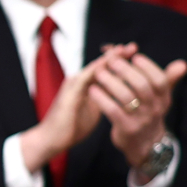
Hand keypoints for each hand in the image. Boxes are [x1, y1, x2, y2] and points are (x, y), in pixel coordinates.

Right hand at [17, 43, 128, 171]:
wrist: (50, 139)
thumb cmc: (71, 128)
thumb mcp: (93, 111)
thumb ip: (103, 100)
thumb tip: (119, 97)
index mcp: (85, 87)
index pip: (104, 71)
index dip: (119, 62)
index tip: (135, 55)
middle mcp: (78, 81)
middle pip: (101, 65)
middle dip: (117, 55)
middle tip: (134, 46)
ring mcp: (73, 84)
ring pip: (95, 67)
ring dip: (110, 58)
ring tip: (124, 49)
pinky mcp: (71, 91)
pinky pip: (87, 77)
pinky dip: (99, 68)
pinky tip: (110, 62)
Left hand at [86, 46, 186, 167]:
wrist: (145, 146)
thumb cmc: (149, 114)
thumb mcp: (161, 99)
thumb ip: (168, 80)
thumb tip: (183, 64)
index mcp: (164, 99)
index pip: (160, 80)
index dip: (148, 67)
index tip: (135, 56)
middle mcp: (155, 109)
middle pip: (142, 85)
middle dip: (125, 70)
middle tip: (111, 60)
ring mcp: (141, 120)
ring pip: (126, 96)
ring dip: (110, 82)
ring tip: (98, 72)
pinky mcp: (126, 129)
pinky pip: (113, 111)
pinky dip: (102, 98)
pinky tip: (93, 89)